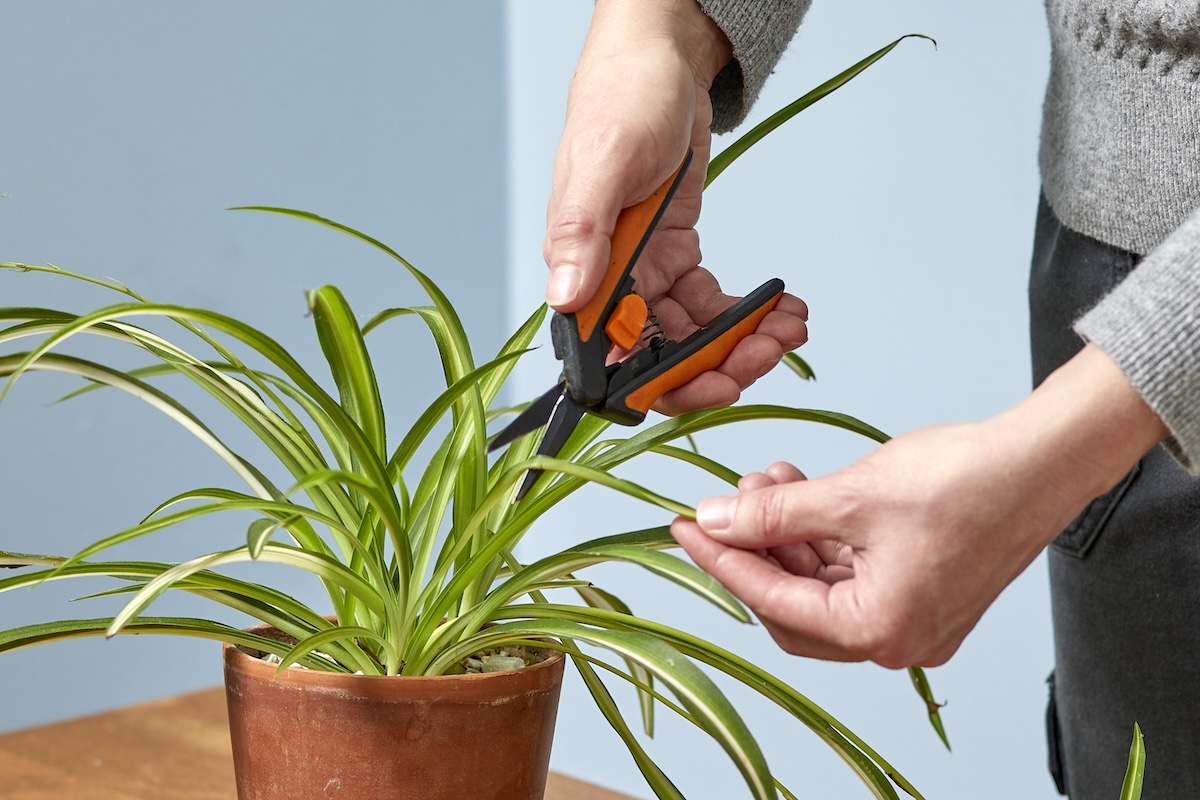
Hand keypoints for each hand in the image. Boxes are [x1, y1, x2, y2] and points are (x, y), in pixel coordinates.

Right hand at [544, 0, 808, 413]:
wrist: (662, 54)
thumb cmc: (623, 94)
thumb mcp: (605, 159)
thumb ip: (581, 231)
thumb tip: (564, 296)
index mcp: (581, 264)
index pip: (614, 350)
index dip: (663, 379)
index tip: (716, 381)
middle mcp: (609, 277)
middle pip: (658, 353)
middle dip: (715, 364)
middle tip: (766, 354)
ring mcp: (643, 267)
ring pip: (689, 333)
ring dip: (739, 340)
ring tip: (786, 327)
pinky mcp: (673, 253)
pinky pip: (708, 301)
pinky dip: (744, 312)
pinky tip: (779, 307)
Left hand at [672, 344, 1167, 666]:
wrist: (1043, 460)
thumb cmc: (966, 480)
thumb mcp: (848, 495)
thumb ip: (773, 515)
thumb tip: (715, 521)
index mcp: (878, 631)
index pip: (772, 602)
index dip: (722, 559)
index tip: (686, 527)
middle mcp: (898, 640)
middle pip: (794, 606)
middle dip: (758, 549)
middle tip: (731, 500)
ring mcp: (914, 618)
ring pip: (822, 586)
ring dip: (789, 535)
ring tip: (771, 481)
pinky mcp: (924, 590)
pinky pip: (853, 574)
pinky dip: (822, 537)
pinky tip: (804, 492)